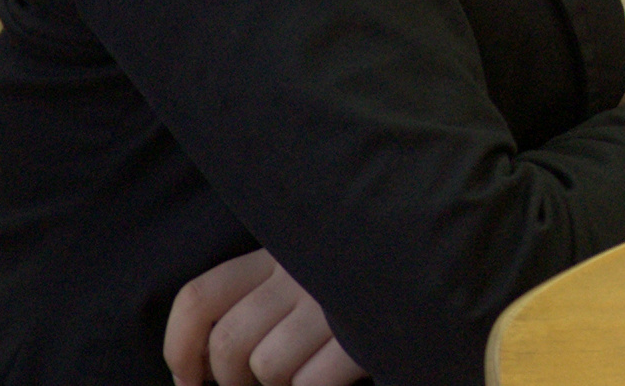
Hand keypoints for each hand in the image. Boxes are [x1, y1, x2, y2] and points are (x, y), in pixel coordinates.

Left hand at [165, 250, 366, 385]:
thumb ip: (264, 296)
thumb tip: (201, 366)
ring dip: (280, 385)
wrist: (444, 253)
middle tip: (257, 383)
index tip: (189, 380)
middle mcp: (301, 271)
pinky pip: (310, 381)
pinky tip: (336, 374)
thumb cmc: (368, 269)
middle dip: (233, 380)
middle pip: (229, 344)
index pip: (200, 298)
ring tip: (305, 373)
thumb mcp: (309, 268)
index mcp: (279, 252)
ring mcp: (334, 300)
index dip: (180, 347)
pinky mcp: (365, 331)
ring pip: (267, 368)